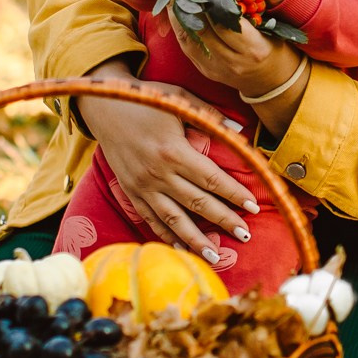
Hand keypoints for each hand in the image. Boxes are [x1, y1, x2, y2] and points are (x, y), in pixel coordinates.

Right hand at [75, 63, 257, 261]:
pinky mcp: (131, 192)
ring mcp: (142, 186)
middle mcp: (158, 174)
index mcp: (173, 151)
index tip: (254, 207)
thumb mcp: (179, 100)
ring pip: (174, 219)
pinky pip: (151, 219)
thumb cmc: (146, 100)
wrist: (103, 107)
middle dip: (224, 220)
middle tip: (245, 235)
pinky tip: (182, 249)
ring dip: (197, 240)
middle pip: (198, 203)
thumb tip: (241, 129)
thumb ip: (210, 116)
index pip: (212, 179)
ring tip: (216, 257)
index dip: (234, 194)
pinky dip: (167, 235)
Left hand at [181, 15, 298, 98]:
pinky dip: (181, 28)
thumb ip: (245, 14)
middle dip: (192, 6)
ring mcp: (218, 69)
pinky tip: (176, 13)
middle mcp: (234, 61)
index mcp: (254, 48)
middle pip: (205, 30)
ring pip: (191, 39)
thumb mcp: (268, 28)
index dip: (211, 2)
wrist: (270, 80)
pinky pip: (188, 48)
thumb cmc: (271, 47)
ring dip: (181, 16)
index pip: (226, 22)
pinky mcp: (207, 71)